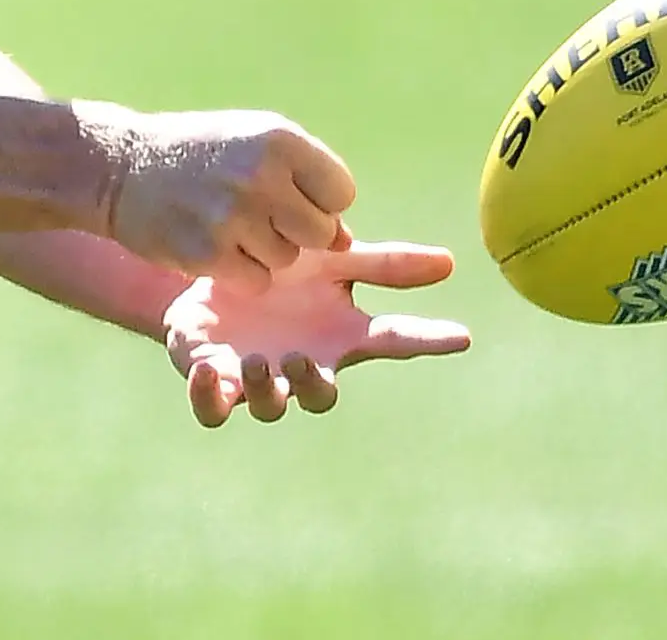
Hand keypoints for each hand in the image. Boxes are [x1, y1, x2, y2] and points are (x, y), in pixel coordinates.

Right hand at [98, 107, 356, 290]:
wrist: (119, 167)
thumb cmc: (200, 154)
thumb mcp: (254, 142)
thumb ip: (305, 181)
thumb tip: (346, 241)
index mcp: (278, 140)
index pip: (340, 193)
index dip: (316, 200)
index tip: (283, 193)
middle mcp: (259, 175)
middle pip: (321, 233)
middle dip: (296, 232)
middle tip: (257, 216)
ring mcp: (232, 216)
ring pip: (286, 260)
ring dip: (262, 251)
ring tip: (225, 223)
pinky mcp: (207, 253)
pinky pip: (256, 281)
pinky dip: (238, 272)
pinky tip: (211, 244)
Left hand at [164, 230, 470, 427]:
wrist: (205, 274)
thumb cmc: (280, 271)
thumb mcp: (329, 258)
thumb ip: (383, 264)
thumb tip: (449, 261)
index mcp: (339, 333)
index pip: (393, 339)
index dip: (427, 339)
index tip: (461, 334)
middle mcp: (303, 364)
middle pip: (321, 395)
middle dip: (314, 385)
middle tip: (300, 358)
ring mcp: (258, 377)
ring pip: (269, 405)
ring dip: (266, 390)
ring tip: (254, 362)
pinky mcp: (214, 381)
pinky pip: (213, 407)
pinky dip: (209, 397)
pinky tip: (207, 373)